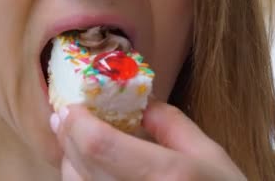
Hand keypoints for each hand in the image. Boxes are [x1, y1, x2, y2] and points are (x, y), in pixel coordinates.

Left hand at [49, 100, 246, 180]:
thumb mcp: (209, 154)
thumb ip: (170, 123)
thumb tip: (137, 102)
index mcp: (166, 175)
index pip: (101, 145)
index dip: (77, 123)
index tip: (71, 106)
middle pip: (81, 165)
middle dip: (68, 136)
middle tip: (65, 118)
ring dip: (70, 160)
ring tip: (77, 143)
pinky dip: (79, 180)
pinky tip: (89, 169)